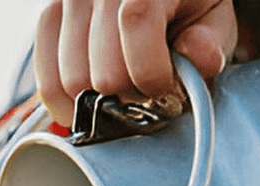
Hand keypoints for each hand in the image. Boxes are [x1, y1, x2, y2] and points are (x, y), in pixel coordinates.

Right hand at [34, 0, 237, 125]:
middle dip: (127, 97)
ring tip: (121, 93)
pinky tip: (91, 101)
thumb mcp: (213, 20)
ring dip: (100, 103)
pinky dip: (68, 103)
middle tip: (144, 95)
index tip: (166, 90)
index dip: (153, 73)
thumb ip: (210, 42)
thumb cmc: (186, 9)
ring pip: (72, 82)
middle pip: (102, 70)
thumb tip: (197, 58)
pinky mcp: (49, 17)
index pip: (137, 22)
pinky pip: (46, 80)